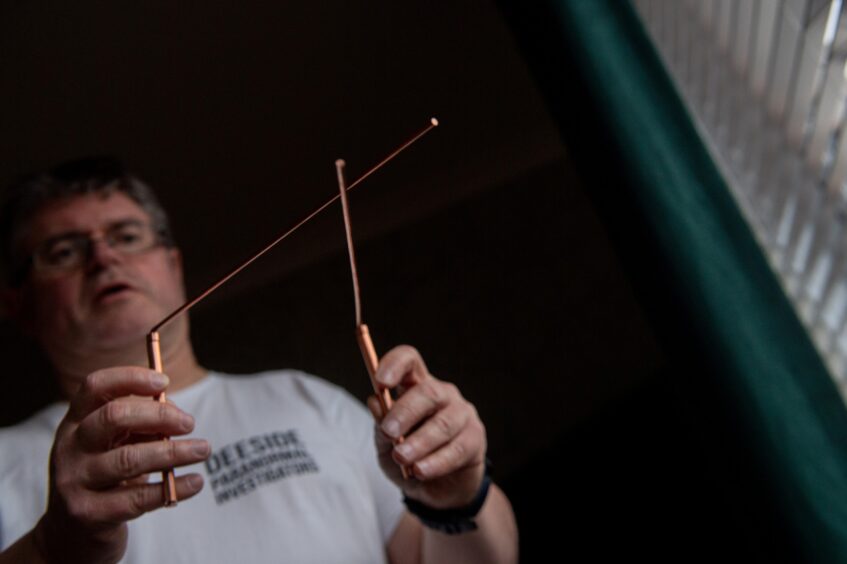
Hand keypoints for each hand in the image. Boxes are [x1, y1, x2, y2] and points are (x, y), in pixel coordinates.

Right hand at [33, 367, 208, 563]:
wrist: (72, 535)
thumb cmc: (106, 479)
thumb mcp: (115, 446)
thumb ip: (140, 425)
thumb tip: (176, 413)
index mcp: (75, 422)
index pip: (95, 387)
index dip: (131, 378)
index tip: (165, 381)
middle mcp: (68, 447)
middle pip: (113, 417)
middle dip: (159, 416)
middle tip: (190, 423)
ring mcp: (74, 481)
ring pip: (129, 459)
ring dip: (174, 452)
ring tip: (204, 449)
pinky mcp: (87, 514)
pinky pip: (137, 498)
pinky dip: (173, 487)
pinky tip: (195, 481)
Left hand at [368, 346, 486, 509]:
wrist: (435, 490)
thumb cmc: (408, 458)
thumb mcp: (386, 444)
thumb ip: (381, 424)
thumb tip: (375, 401)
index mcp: (416, 386)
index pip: (409, 361)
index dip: (395, 365)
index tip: (380, 382)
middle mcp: (442, 395)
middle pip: (428, 392)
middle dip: (406, 411)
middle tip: (389, 431)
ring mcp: (462, 415)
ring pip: (443, 424)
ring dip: (419, 442)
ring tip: (401, 458)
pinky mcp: (475, 439)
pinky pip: (456, 449)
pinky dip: (435, 462)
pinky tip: (420, 471)